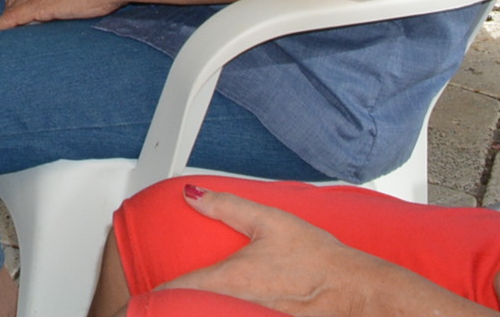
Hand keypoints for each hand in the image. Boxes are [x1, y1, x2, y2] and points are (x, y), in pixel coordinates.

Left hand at [164, 185, 399, 316]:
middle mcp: (237, 308)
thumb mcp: (270, 221)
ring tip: (188, 309)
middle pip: (191, 313)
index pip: (174, 294)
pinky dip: (227, 315)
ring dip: (202, 313)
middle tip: (160, 304)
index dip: (153, 296)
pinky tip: (228, 310)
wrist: (359, 293)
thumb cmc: (320, 261)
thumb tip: (191, 194)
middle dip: (174, 309)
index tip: (140, 296)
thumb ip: (226, 206)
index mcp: (229, 281)